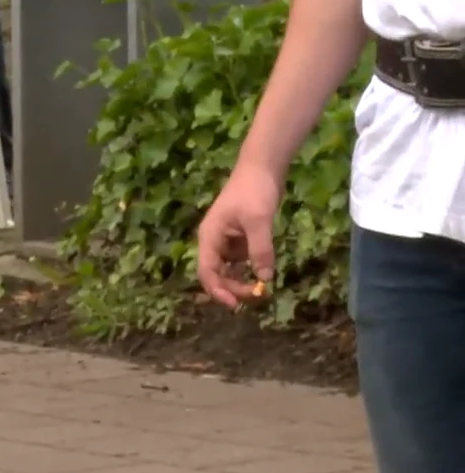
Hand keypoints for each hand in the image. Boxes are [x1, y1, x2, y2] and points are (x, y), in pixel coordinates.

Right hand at [195, 164, 282, 308]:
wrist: (262, 168)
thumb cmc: (254, 192)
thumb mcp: (259, 221)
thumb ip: (260, 250)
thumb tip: (265, 279)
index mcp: (210, 236)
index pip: (207, 271)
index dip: (217, 290)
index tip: (234, 304)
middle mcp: (215, 241)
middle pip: (216, 273)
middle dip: (233, 288)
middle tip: (258, 295)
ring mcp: (227, 240)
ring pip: (229, 269)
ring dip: (241, 281)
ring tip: (261, 289)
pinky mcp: (240, 237)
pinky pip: (241, 261)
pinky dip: (249, 270)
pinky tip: (263, 274)